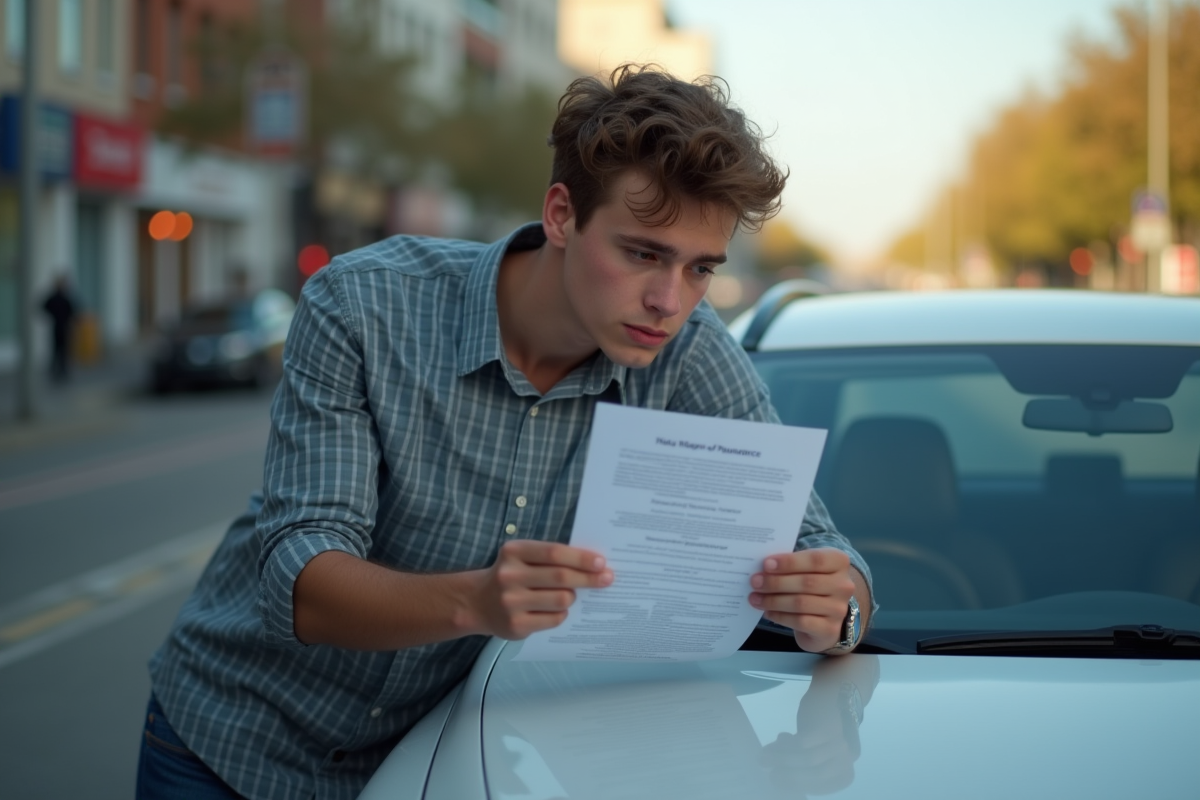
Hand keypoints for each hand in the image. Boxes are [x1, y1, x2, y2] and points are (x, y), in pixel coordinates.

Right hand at [468, 540, 613, 639]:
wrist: (478, 602)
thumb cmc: (511, 575)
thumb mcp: (522, 557)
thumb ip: (550, 558)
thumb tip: (593, 565)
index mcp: (513, 552)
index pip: (554, 553)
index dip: (580, 558)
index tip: (601, 562)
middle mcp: (509, 576)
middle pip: (561, 577)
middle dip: (588, 578)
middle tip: (607, 579)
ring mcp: (511, 603)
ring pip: (561, 600)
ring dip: (572, 597)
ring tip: (569, 595)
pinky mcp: (516, 625)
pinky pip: (554, 619)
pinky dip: (561, 614)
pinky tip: (555, 610)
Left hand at [748, 548, 856, 652]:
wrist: (825, 617)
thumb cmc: (811, 586)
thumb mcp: (806, 569)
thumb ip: (791, 565)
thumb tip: (762, 568)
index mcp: (839, 562)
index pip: (815, 559)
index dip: (789, 562)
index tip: (766, 564)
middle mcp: (843, 585)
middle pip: (806, 582)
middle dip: (776, 582)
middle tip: (754, 582)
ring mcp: (838, 609)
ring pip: (801, 603)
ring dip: (773, 600)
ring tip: (755, 598)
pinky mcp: (830, 629)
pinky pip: (800, 621)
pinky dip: (780, 616)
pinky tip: (767, 612)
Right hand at [760, 654, 878, 795]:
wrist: (838, 689)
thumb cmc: (823, 724)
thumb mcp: (819, 749)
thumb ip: (808, 764)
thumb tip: (781, 777)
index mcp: (845, 771)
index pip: (821, 787)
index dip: (797, 786)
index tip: (777, 783)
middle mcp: (847, 759)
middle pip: (815, 775)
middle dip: (788, 777)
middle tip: (768, 773)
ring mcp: (839, 743)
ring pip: (807, 760)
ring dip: (781, 759)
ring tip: (764, 757)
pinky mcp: (828, 728)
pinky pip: (803, 743)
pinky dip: (786, 745)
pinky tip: (778, 739)